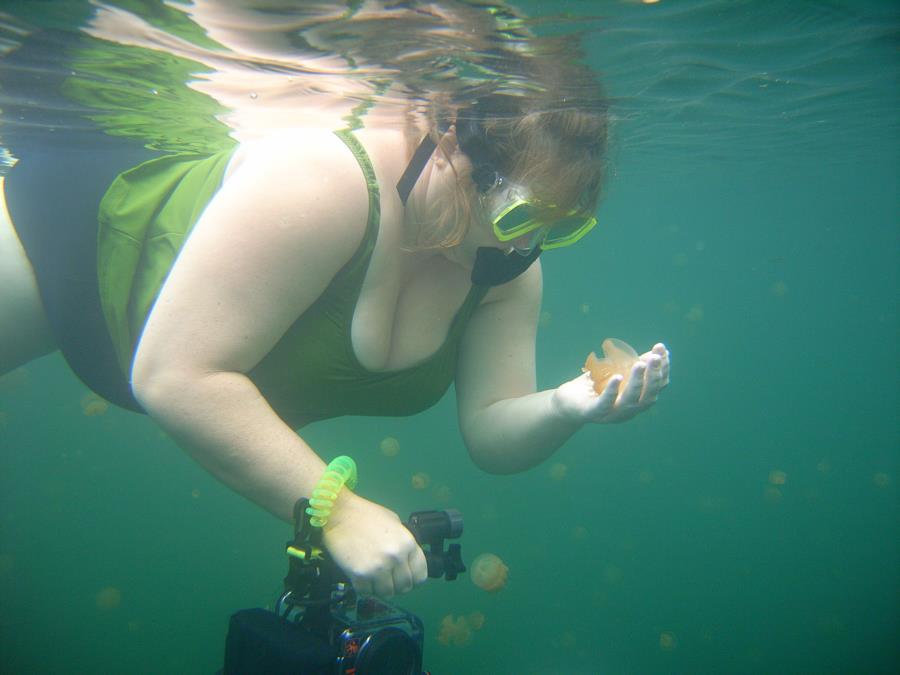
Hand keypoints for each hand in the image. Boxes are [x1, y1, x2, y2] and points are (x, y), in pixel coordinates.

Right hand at [322, 491, 427, 596]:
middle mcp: (396, 558)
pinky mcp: (360, 575)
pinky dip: (364, 588)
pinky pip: (367, 592)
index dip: (414, 579)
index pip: (420, 574)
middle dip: (397, 585)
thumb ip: (402, 542)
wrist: (339, 513)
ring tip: (373, 579)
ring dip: (381, 588)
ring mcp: (378, 568)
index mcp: (407, 543)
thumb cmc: (366, 514)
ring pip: (387, 593)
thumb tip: (405, 559)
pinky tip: (361, 577)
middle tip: (387, 580)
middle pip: (405, 586)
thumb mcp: (394, 522)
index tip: (406, 579)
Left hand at [553, 343, 669, 423]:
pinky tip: (617, 377)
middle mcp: (629, 410)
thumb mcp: (616, 373)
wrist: (567, 402)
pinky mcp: (594, 413)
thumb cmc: (594, 387)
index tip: (663, 351)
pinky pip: (605, 403)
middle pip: (648, 395)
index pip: (657, 387)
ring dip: (638, 382)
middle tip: (655, 357)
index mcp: (637, 401)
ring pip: (630, 400)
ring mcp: (612, 414)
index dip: (663, 370)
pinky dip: (612, 390)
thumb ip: (633, 365)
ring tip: (640, 364)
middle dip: (654, 375)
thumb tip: (654, 352)